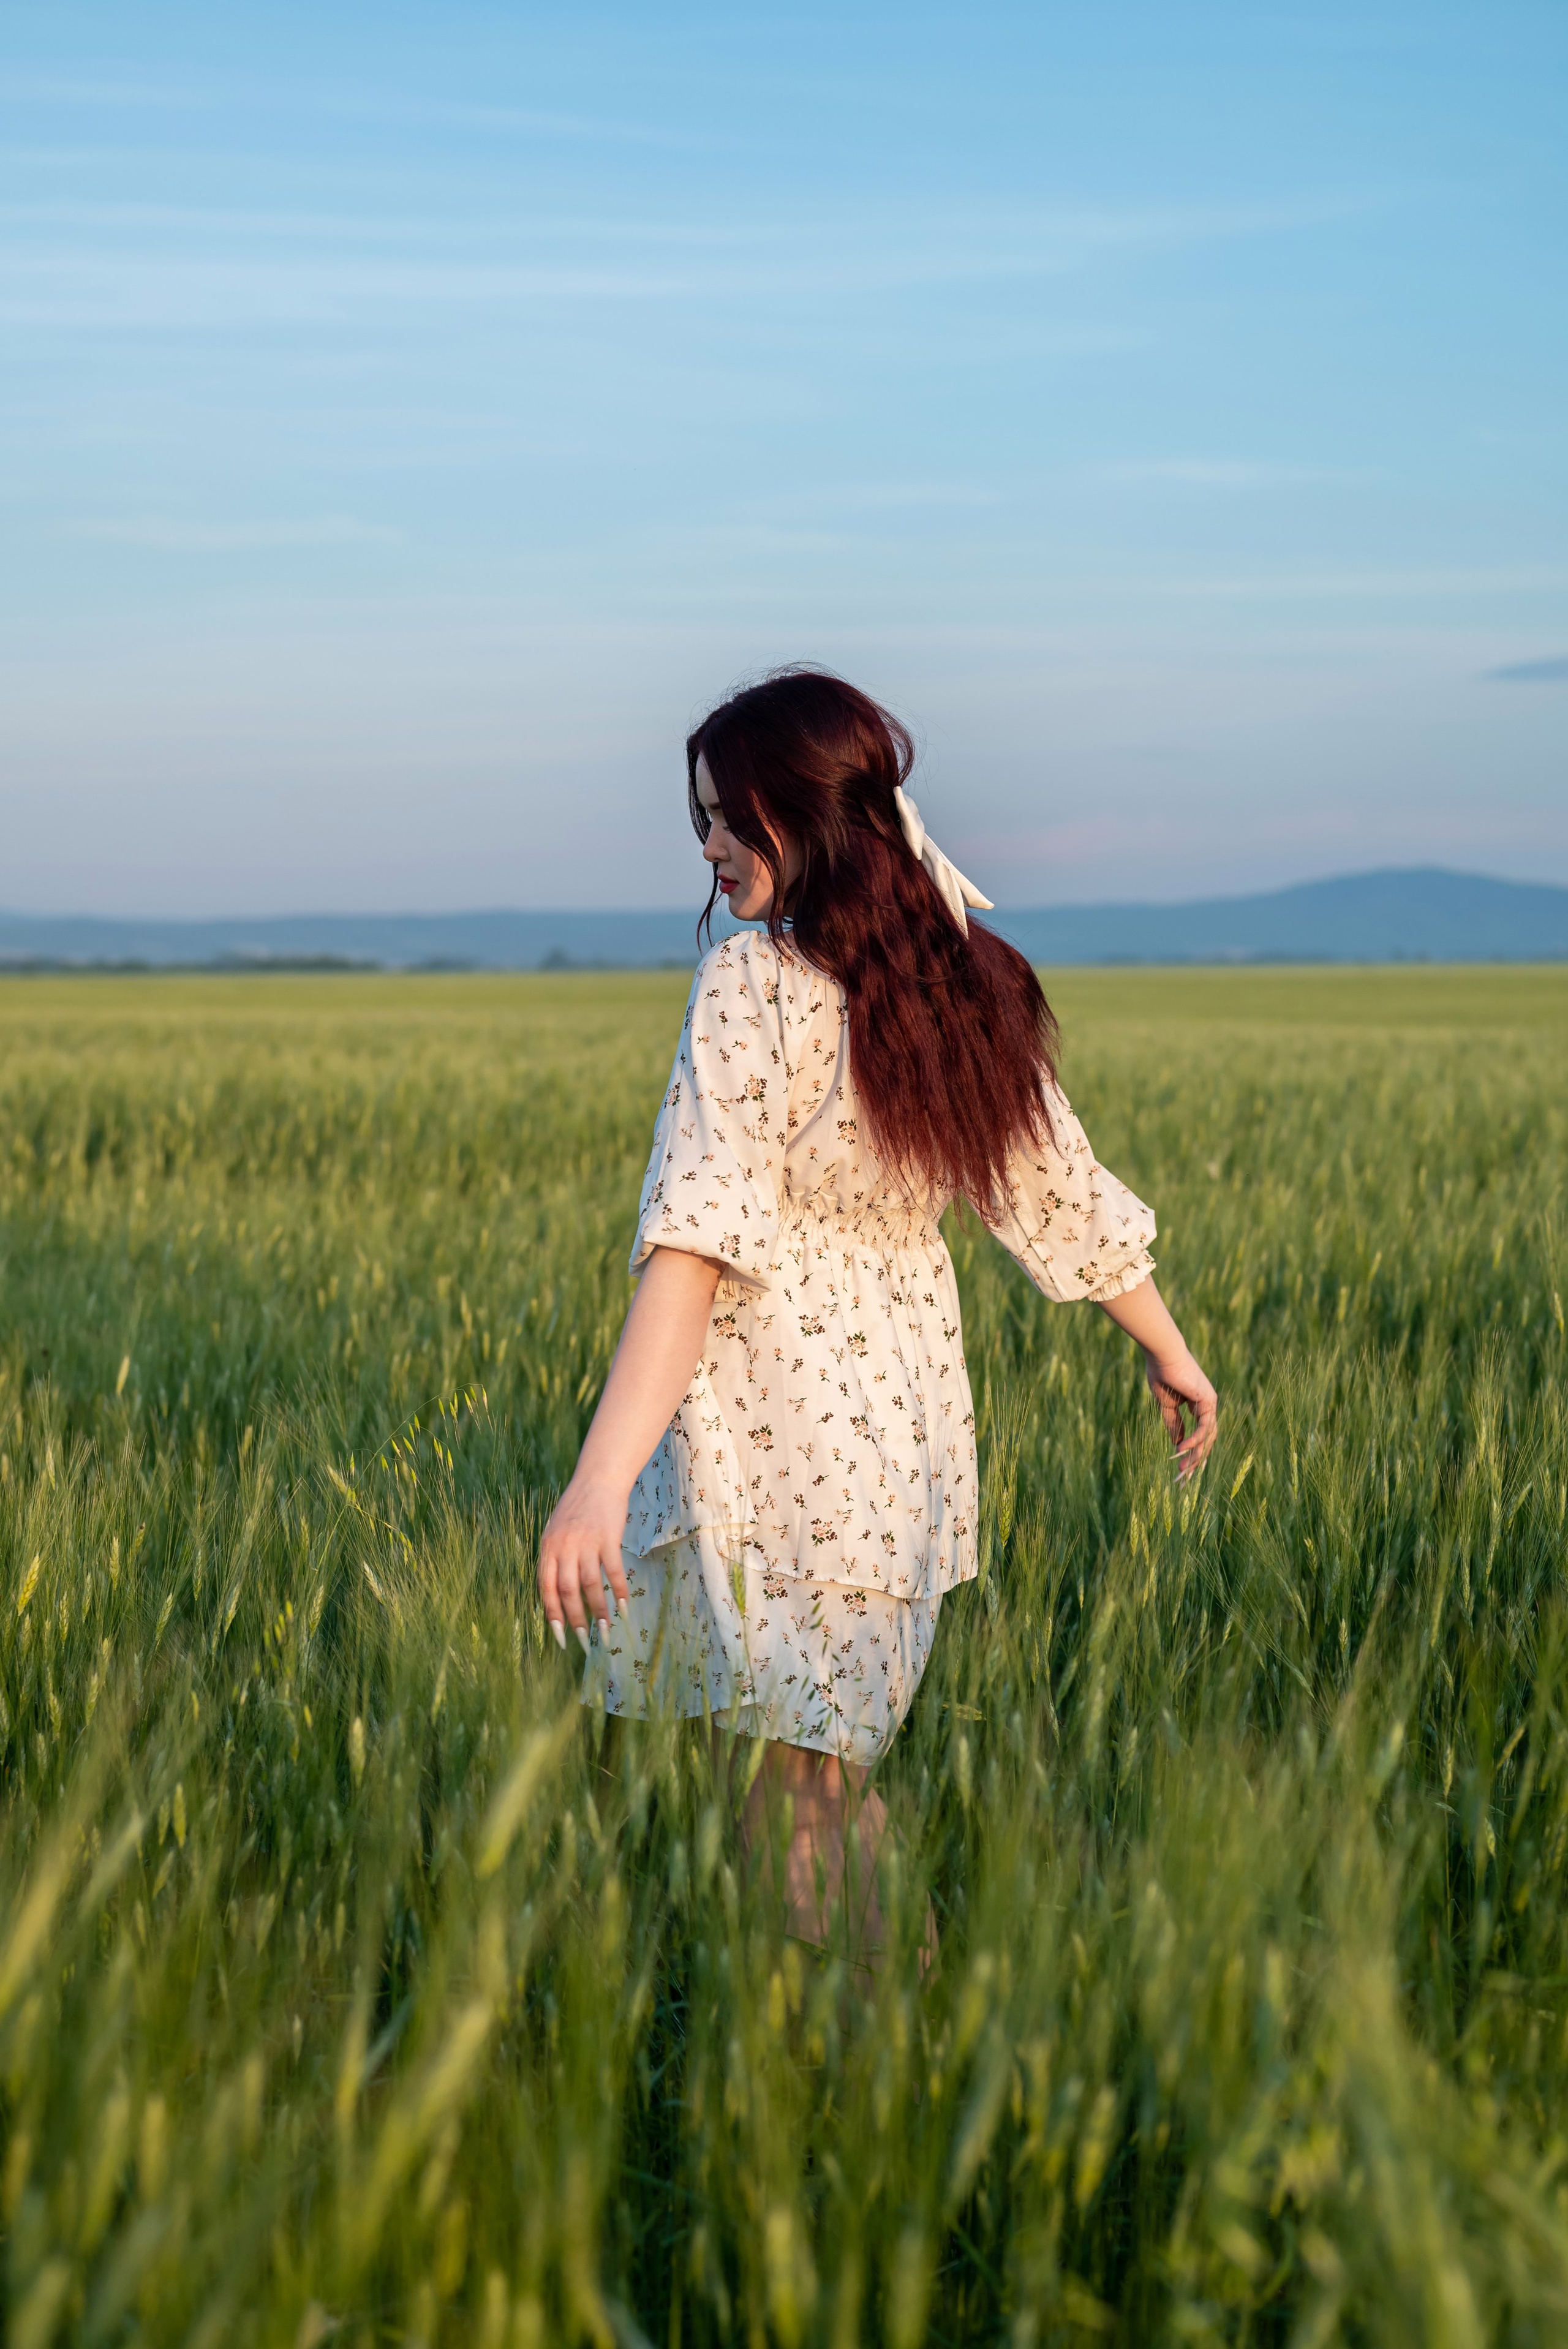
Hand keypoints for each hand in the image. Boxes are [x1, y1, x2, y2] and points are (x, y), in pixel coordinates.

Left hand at [537, 1474, 629, 1649]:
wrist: (598, 1479)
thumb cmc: (577, 1508)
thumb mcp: (555, 1531)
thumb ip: (555, 1559)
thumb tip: (557, 1596)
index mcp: (548, 1548)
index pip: (546, 1589)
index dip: (553, 1616)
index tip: (561, 1638)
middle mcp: (564, 1546)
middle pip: (567, 1591)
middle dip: (576, 1621)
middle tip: (585, 1642)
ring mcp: (586, 1542)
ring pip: (590, 1585)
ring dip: (599, 1612)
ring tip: (606, 1631)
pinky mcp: (608, 1537)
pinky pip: (613, 1571)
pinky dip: (618, 1591)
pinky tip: (623, 1607)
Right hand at [1144, 1347, 1216, 1481]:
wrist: (1162, 1354)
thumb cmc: (1161, 1373)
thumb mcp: (1166, 1406)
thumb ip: (1173, 1424)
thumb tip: (1177, 1444)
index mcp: (1198, 1403)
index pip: (1200, 1432)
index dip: (1193, 1450)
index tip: (1183, 1466)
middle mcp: (1207, 1404)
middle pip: (1207, 1438)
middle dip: (1195, 1459)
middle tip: (1184, 1476)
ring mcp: (1210, 1402)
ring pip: (1208, 1436)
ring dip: (1195, 1455)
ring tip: (1182, 1470)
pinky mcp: (1208, 1400)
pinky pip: (1204, 1427)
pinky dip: (1194, 1440)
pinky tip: (1182, 1449)